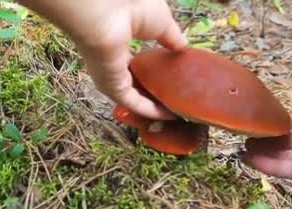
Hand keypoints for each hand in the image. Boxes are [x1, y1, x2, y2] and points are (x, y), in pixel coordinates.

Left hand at [17, 0, 186, 119]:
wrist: (108, 9)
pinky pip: (134, 102)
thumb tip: (183, 47)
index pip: (136, 64)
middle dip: (153, 93)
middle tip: (176, 101)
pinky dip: (150, 109)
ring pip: (134, 97)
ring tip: (175, 112)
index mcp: (121, 43)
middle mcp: (113, 62)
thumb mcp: (161, 21)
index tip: (172, 81)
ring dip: (153, 106)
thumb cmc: (131, 7)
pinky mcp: (111, 87)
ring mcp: (110, 76)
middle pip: (135, 84)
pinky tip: (169, 114)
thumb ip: (171, 37)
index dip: (154, 73)